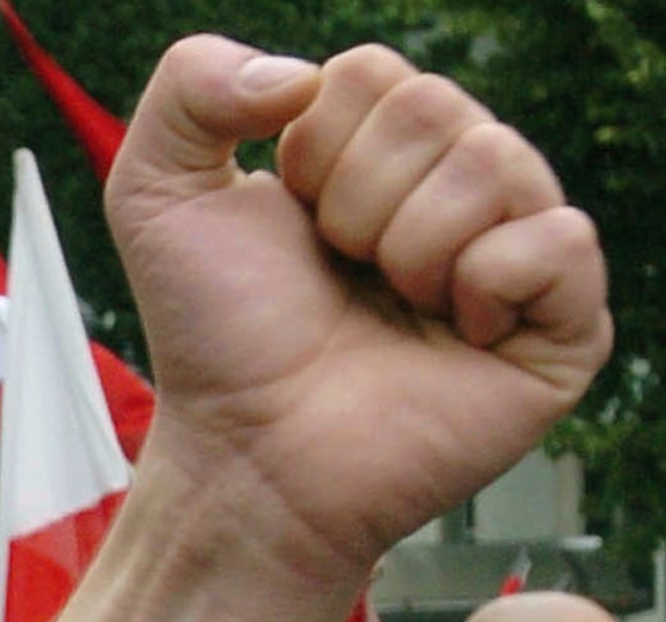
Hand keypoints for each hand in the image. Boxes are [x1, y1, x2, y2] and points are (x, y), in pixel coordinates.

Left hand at [106, 36, 609, 582]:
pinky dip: (489, 282)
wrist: (251, 452)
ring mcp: (508, 258)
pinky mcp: (557, 329)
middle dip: (355, 202)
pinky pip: (561, 240)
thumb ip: (192, 84)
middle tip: (340, 277)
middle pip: (437, 107)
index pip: (372, 74)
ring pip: (497, 162)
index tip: (292, 227)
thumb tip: (304, 74)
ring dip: (409, 246)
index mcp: (371, 156)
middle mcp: (447, 195)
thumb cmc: (213, 337)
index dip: (312, 154)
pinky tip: (455, 334)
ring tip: (389, 309)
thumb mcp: (155, 193)